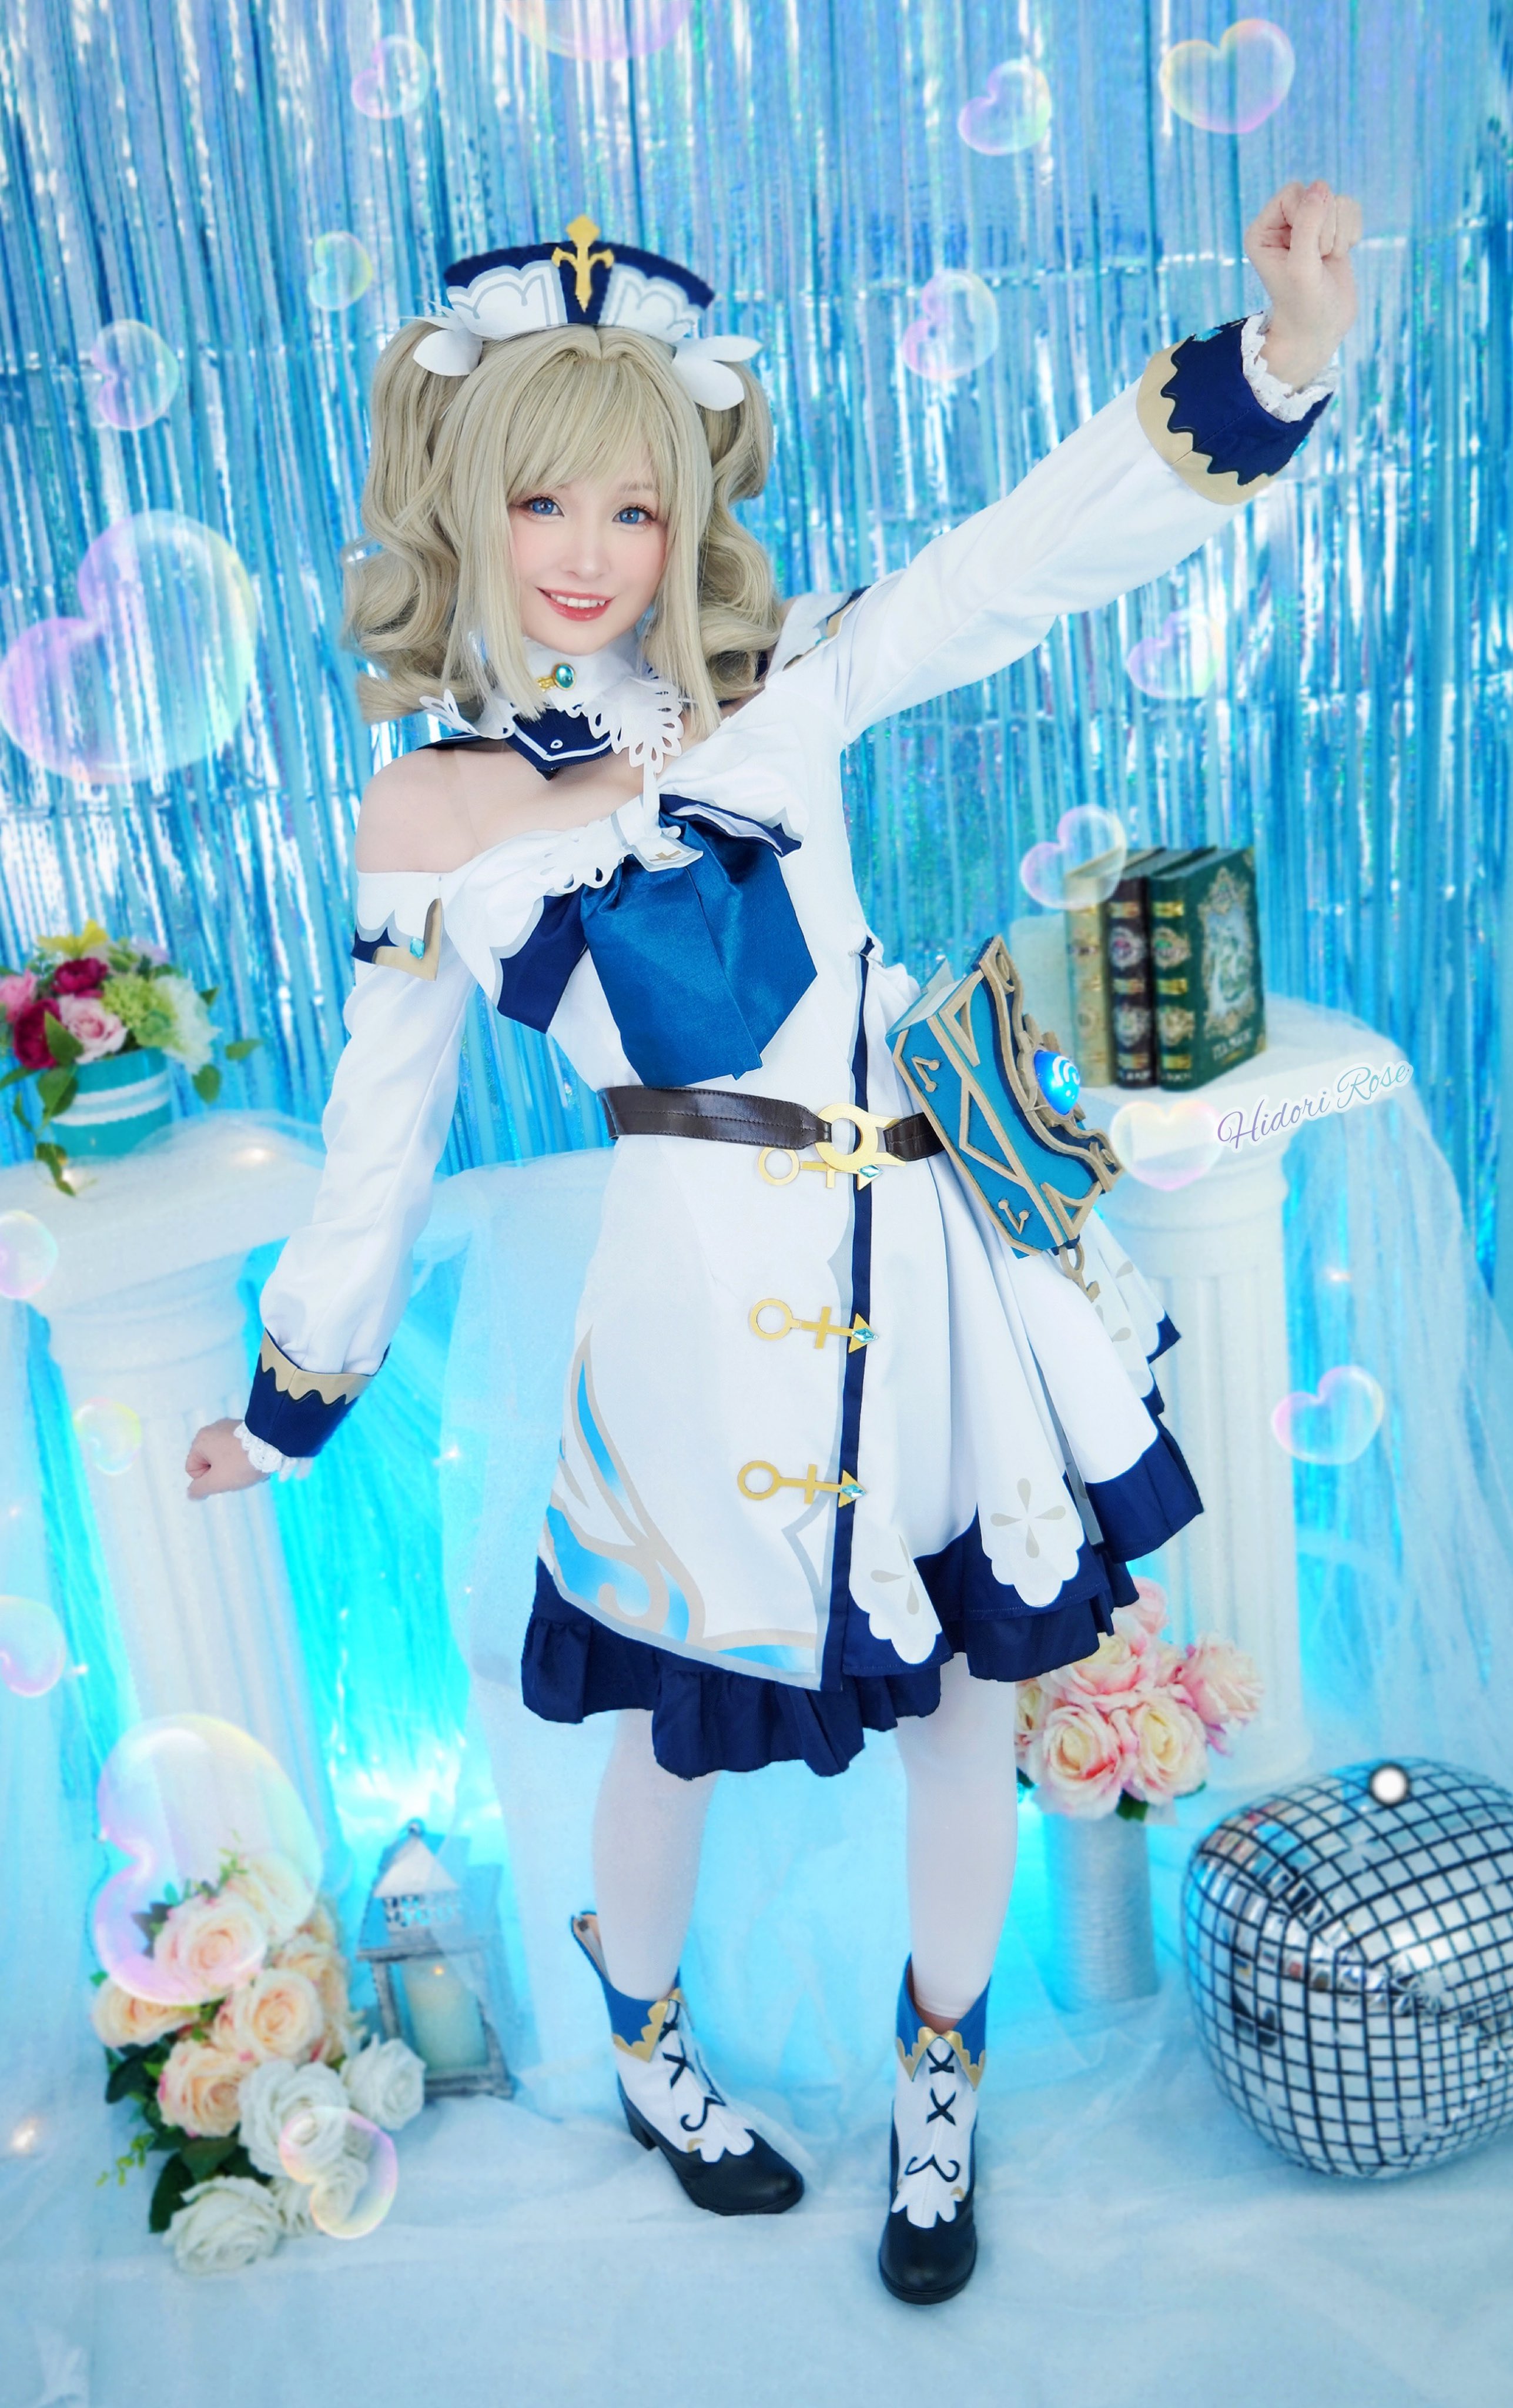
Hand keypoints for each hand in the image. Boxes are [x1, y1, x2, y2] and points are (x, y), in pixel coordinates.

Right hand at [186, 1416, 266, 1500]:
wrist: (274, 1442)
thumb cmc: (241, 1463)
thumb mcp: (217, 1481)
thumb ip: (200, 1489)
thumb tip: (191, 1493)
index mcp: (201, 1440)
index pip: (193, 1469)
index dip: (208, 1479)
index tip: (225, 1476)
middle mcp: (212, 1430)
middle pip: (211, 1464)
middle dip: (225, 1474)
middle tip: (240, 1473)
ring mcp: (230, 1426)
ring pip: (227, 1458)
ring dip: (238, 1467)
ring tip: (252, 1467)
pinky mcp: (246, 1427)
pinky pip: (240, 1449)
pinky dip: (247, 1457)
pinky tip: (259, 1460)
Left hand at [1244, 179, 1362, 390]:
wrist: (1320, 328)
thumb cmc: (1304, 303)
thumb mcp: (1302, 266)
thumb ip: (1308, 225)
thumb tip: (1320, 186)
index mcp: (1263, 229)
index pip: (1293, 193)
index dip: (1308, 218)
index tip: (1307, 251)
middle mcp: (1283, 222)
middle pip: (1318, 194)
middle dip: (1326, 228)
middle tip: (1318, 259)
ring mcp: (1309, 224)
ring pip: (1337, 201)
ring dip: (1339, 234)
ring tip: (1327, 260)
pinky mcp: (1331, 228)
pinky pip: (1351, 208)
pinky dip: (1351, 233)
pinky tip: (1340, 255)